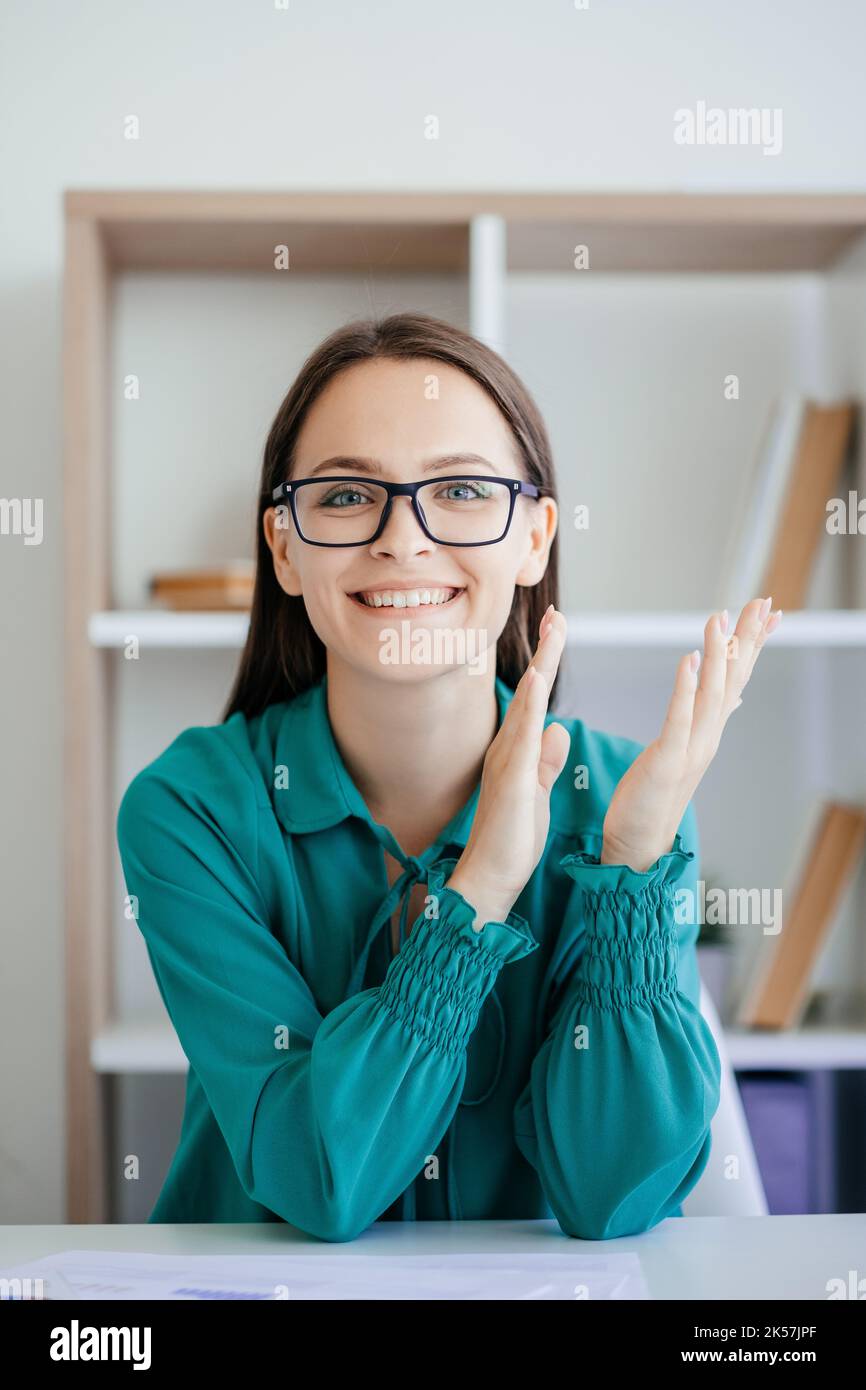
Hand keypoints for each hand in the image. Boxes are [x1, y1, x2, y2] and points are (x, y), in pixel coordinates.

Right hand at [447, 605, 571, 927]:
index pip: (536, 699)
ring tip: (554, 631)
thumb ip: (545, 762)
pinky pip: (522, 735)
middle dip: (545, 651)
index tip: (558, 631)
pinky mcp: (512, 779)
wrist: (490, 877)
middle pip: (531, 691)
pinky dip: (530, 705)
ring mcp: (508, 761)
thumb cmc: (512, 840)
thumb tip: (557, 731)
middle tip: (557, 613)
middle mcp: (509, 748)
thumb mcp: (536, 792)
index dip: (547, 664)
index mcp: (517, 751)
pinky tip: (538, 679)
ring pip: (528, 703)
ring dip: (541, 665)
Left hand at [600, 596, 782, 872]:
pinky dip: (686, 689)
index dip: (754, 644)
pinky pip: (679, 719)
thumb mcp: (686, 748)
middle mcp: (708, 736)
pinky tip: (689, 660)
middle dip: (748, 639)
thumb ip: (706, 718)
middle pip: (734, 679)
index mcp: (710, 730)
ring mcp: (691, 749)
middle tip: (762, 602)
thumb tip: (733, 695)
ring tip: (719, 619)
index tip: (770, 611)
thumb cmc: (656, 794)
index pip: (738, 678)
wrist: (639, 841)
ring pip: (711, 694)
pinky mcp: (668, 761)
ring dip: (717, 655)